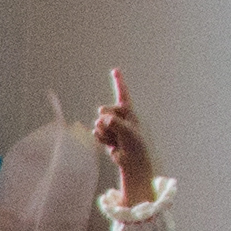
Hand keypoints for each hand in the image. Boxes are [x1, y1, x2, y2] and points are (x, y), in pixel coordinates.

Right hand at [88, 64, 154, 203]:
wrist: (132, 161)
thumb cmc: (135, 145)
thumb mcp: (128, 131)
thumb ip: (116, 123)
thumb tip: (103, 120)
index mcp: (128, 110)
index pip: (122, 92)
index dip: (118, 81)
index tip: (115, 69)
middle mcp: (118, 115)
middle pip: (104, 110)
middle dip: (108, 121)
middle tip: (117, 132)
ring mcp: (110, 125)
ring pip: (98, 123)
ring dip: (106, 133)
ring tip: (117, 140)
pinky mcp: (105, 134)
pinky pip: (96, 132)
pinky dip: (102, 139)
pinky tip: (111, 144)